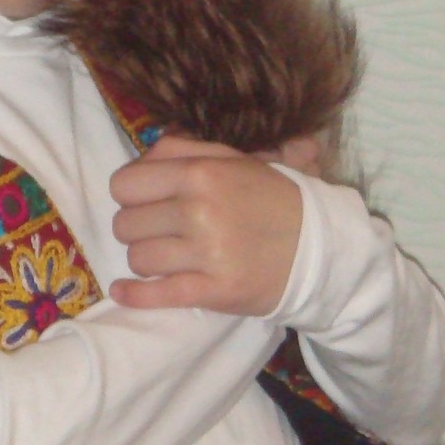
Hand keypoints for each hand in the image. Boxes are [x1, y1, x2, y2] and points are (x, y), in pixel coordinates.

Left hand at [108, 134, 303, 314]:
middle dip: (138, 228)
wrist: (322, 248)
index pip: (125, 184)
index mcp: (201, 172)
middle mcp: (199, 210)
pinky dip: (133, 295)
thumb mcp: (237, 159)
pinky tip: (122, 291)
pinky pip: (155, 294)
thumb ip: (186, 150)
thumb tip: (144, 156)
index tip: (146, 203)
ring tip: (166, 257)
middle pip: (126, 224)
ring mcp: (205, 253)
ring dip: (146, 260)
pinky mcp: (213, 290)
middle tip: (160, 232)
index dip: (130, 194)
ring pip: (138, 258)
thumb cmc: (276, 200)